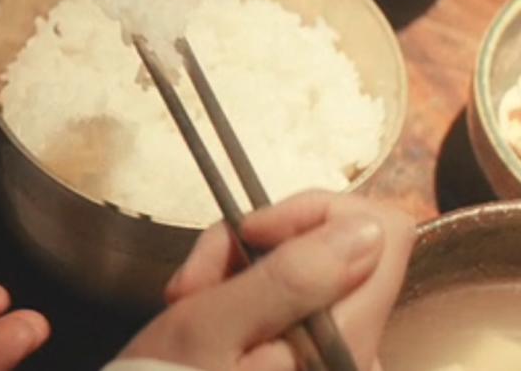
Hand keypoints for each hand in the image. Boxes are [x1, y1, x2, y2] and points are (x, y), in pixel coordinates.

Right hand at [115, 190, 414, 370]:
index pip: (379, 232)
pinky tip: (204, 317)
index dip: (312, 213)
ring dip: (239, 268)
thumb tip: (365, 230)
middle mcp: (357, 349)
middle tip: (198, 279)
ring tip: (190, 302)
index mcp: (347, 340)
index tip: (252, 233)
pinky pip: (289, 297)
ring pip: (303, 268)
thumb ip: (290, 277)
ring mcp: (333, 355)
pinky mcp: (308, 356)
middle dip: (258, 246)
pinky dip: (243, 293)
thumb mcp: (210, 327)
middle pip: (333, 247)